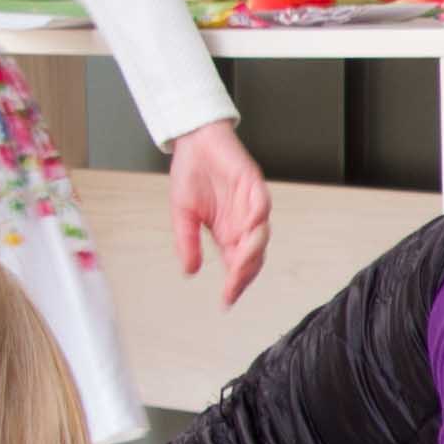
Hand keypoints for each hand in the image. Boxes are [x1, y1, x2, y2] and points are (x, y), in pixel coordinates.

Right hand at [168, 121, 270, 304]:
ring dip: (252, 251)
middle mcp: (243, 223)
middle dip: (244, 274)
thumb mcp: (182, 215)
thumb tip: (190, 272)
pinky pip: (260, 203)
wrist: (194, 142)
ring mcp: (251, 204)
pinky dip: (256, 217)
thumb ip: (188, 243)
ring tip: (240, 266)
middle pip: (253, 255)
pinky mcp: (253, 183)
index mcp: (228, 233)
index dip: (235, 284)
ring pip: (260, 234)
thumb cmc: (191, 175)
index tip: (226, 302)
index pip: (238, 264)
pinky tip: (248, 230)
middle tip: (233, 289)